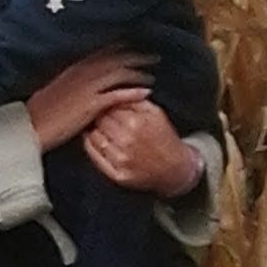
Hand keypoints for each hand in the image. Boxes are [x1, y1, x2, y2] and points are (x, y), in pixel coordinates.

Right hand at [26, 49, 154, 152]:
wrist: (31, 124)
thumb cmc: (40, 106)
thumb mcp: (56, 83)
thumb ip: (73, 75)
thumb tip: (85, 73)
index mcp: (75, 64)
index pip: (103, 49)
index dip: (122, 46)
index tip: (135, 45)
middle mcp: (83, 71)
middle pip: (117, 57)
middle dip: (137, 55)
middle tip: (154, 56)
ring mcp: (88, 87)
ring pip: (121, 74)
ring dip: (140, 73)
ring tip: (152, 75)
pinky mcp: (92, 105)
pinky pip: (118, 95)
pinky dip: (134, 92)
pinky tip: (146, 93)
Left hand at [83, 101, 202, 196]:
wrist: (176, 169)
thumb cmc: (164, 138)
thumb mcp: (156, 113)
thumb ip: (135, 100)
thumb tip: (117, 91)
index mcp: (136, 123)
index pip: (109, 107)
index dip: (107, 105)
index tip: (107, 105)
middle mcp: (127, 141)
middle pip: (100, 121)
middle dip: (100, 116)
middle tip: (101, 115)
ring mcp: (121, 160)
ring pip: (95, 137)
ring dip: (94, 130)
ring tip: (99, 127)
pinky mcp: (117, 174)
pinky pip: (95, 156)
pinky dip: (89, 146)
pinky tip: (92, 139)